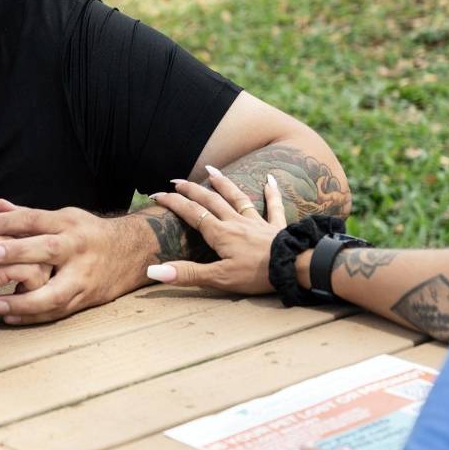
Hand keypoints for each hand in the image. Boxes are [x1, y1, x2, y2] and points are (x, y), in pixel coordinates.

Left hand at [0, 199, 145, 324]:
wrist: (131, 253)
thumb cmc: (87, 234)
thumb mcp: (63, 218)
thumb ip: (29, 216)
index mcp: (68, 224)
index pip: (35, 220)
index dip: (7, 221)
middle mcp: (77, 248)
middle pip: (47, 249)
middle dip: (17, 252)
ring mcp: (83, 275)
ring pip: (55, 291)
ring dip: (25, 300)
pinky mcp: (86, 297)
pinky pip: (58, 310)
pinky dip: (34, 316)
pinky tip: (11, 317)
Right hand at [0, 228, 51, 326]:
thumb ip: (2, 252)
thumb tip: (31, 256)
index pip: (36, 231)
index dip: (44, 253)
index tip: (45, 273)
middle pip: (45, 242)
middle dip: (49, 267)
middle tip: (40, 288)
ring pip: (43, 258)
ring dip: (42, 282)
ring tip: (27, 295)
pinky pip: (31, 275)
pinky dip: (31, 293)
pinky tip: (18, 302)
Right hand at [147, 168, 286, 293]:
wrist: (294, 267)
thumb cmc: (257, 275)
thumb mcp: (218, 278)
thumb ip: (187, 273)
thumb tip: (153, 271)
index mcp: (220, 234)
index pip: (192, 214)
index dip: (173, 203)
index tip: (157, 194)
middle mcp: (236, 222)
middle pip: (210, 201)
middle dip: (191, 190)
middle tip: (177, 180)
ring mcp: (257, 222)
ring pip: (237, 198)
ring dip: (223, 184)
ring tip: (211, 170)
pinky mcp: (277, 227)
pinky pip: (273, 206)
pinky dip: (272, 192)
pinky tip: (270, 178)